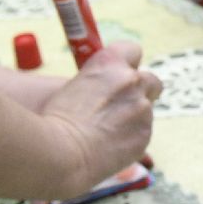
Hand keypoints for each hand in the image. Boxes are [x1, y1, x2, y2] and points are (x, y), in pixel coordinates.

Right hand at [38, 41, 162, 196]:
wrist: (61, 153)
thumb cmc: (52, 119)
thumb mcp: (70, 86)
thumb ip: (96, 81)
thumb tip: (104, 89)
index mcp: (110, 63)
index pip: (131, 50)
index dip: (126, 63)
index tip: (118, 74)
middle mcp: (131, 81)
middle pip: (150, 80)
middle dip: (140, 90)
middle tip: (121, 104)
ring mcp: (142, 108)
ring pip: (146, 109)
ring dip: (133, 116)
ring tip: (107, 130)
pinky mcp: (144, 133)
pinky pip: (142, 131)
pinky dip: (131, 136)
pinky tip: (110, 144)